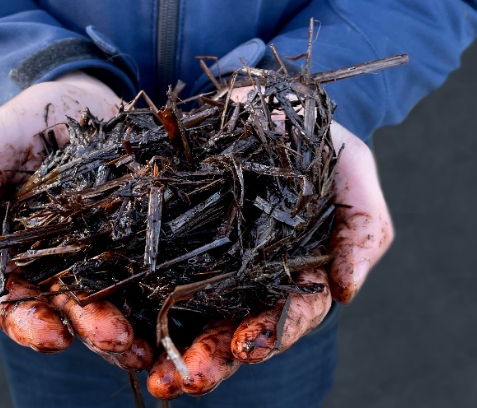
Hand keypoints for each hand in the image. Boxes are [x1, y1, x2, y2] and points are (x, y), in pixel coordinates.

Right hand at [0, 72, 151, 368]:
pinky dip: (160, 290)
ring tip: (144, 338)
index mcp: (15, 254)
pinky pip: (150, 265)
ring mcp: (104, 252)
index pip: (16, 301)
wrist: (80, 95)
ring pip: (113, 296)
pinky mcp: (140, 235)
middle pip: (70, 308)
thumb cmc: (24, 124)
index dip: (30, 324)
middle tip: (114, 339)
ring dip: (128, 321)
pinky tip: (174, 308)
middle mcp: (60, 264)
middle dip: (90, 328)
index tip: (52, 336)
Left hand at [147, 120, 393, 397]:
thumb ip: (364, 228)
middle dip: (212, 358)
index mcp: (295, 270)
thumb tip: (345, 292)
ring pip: (187, 314)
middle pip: (232, 328)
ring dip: (168, 346)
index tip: (247, 347)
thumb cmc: (313, 134)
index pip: (289, 314)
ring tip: (149, 371)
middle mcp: (247, 276)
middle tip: (186, 380)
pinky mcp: (166, 237)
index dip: (270, 334)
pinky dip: (133, 299)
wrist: (254, 96)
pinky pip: (147, 271)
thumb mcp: (352, 169)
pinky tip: (113, 320)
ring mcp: (204, 259)